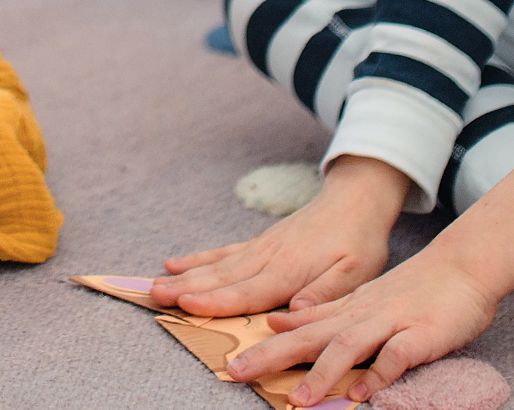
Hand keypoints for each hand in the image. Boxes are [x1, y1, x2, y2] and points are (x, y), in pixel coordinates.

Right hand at [154, 156, 408, 317]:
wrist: (354, 201)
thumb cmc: (358, 242)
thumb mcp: (356, 273)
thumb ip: (325, 292)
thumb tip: (297, 311)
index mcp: (290, 270)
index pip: (248, 291)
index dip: (217, 301)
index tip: (187, 305)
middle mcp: (268, 258)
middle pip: (222, 278)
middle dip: (187, 289)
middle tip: (154, 294)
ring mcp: (260, 248)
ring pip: (217, 266)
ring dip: (185, 277)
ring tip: (155, 283)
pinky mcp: (259, 244)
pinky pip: (223, 253)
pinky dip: (199, 259)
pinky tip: (175, 262)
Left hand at [225, 241, 498, 403]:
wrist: (462, 266)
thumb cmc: (412, 289)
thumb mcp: (358, 296)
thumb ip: (320, 310)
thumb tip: (276, 318)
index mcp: (344, 309)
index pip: (296, 328)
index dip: (263, 346)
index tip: (230, 362)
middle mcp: (359, 314)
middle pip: (309, 336)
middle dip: (272, 356)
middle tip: (236, 372)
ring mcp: (389, 322)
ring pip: (348, 345)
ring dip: (321, 373)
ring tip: (298, 400)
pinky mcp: (418, 334)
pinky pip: (395, 356)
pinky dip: (377, 374)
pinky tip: (361, 393)